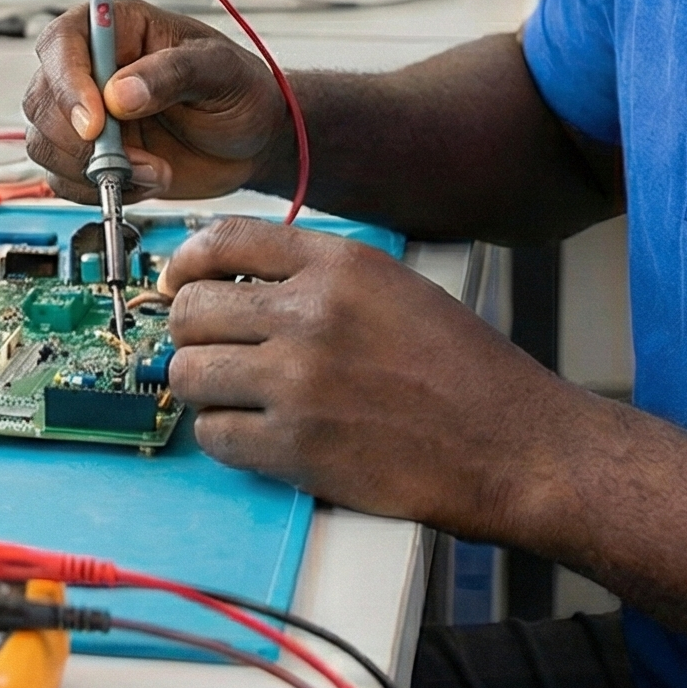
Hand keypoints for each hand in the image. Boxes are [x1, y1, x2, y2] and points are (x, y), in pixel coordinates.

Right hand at [22, 0, 286, 203]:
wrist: (252, 142)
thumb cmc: (240, 92)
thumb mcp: (221, 71)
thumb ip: (173, 73)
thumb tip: (119, 93)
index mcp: (117, 29)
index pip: (62, 43)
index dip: (68, 83)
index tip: (96, 122)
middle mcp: (90, 69)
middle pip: (41, 99)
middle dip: (81, 140)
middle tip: (137, 157)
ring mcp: (85, 115)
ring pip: (44, 143)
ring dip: (93, 169)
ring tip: (154, 170)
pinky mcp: (87, 157)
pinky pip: (62, 179)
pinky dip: (97, 191)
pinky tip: (143, 182)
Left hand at [161, 217, 581, 532]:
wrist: (511, 444)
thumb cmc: (462, 371)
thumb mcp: (396, 288)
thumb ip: (320, 277)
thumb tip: (240, 282)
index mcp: (339, 266)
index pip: (223, 240)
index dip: (184, 262)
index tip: (176, 280)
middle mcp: (311, 314)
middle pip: (191, 309)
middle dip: (190, 332)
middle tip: (208, 349)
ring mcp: (298, 382)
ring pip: (190, 373)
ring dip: (203, 387)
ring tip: (233, 396)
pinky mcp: (295, 447)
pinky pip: (213, 435)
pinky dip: (224, 436)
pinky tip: (255, 434)